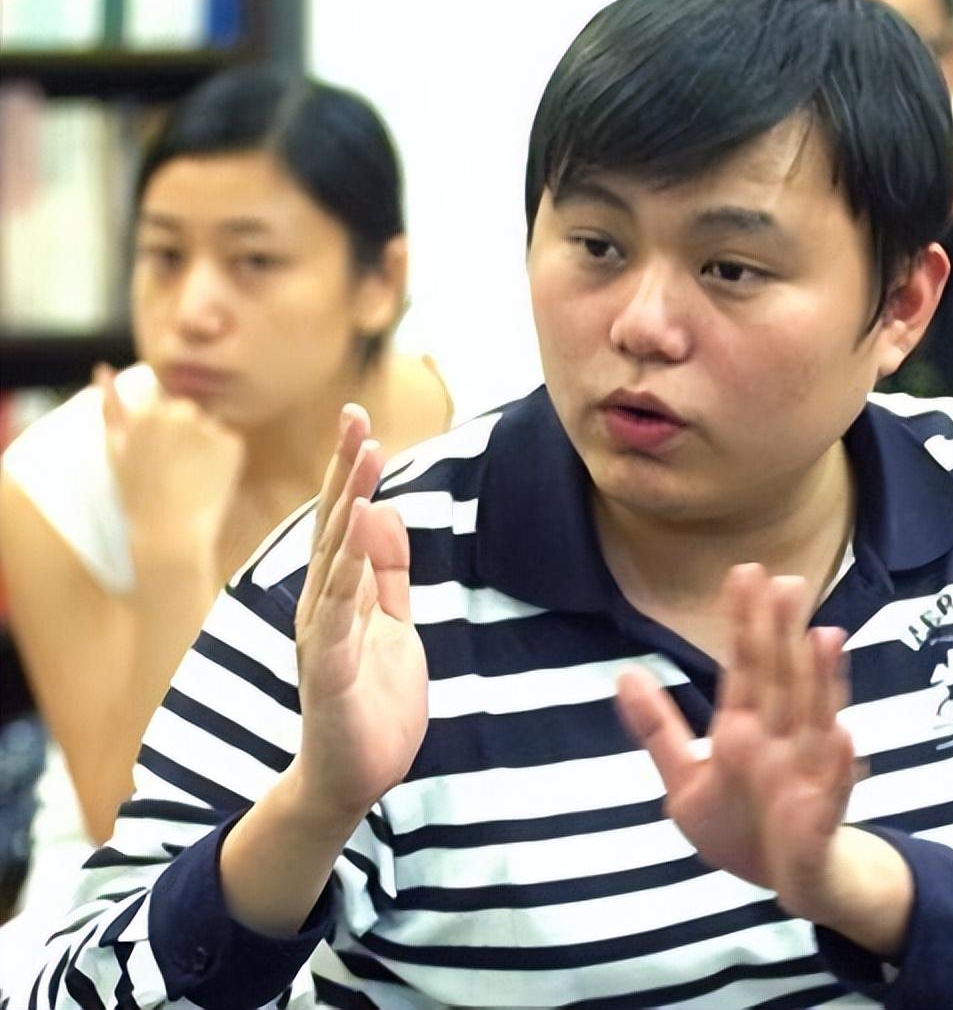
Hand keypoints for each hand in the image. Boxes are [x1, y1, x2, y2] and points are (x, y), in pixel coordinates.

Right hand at [96, 363, 243, 550]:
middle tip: (176, 470)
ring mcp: (208, 427)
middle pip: (190, 413)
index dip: (163, 433)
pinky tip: (210, 481)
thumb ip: (109, 405)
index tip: (160, 457)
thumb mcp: (115, 448)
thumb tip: (102, 367)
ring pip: (211, 428)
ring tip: (191, 477)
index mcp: (148, 411)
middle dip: (186, 434)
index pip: (163, 404)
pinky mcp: (233, 443)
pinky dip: (226, 460)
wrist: (170, 534)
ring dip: (206, 446)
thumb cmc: (138, 495)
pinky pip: (231, 444)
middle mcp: (179, 412)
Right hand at [291, 405, 427, 824]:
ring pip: (334, 562)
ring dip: (349, 510)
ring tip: (364, 464)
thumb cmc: (372, 698)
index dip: (353, 470)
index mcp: (340, 592)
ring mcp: (322, 636)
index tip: (359, 419)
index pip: (346, 519)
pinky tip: (356, 542)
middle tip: (355, 418)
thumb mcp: (391, 622)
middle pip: (335, 527)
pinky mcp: (329, 672)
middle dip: (346, 472)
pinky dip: (345, 578)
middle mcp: (322, 605)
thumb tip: (389, 510)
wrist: (355, 775)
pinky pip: (337, 618)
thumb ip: (389, 570)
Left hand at [616, 564, 868, 924]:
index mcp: (743, 729)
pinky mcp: (819, 817)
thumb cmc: (740, 823)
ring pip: (813, 720)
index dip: (745, 623)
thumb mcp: (686, 778)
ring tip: (825, 636)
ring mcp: (803, 775)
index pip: (744, 666)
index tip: (746, 574)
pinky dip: (838, 763)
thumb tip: (624, 674)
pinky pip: (832, 788)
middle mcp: (777, 740)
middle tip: (789, 582)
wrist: (783, 884)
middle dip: (784, 634)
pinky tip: (841, 733)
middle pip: (781, 679)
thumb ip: (657, 729)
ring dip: (821, 681)